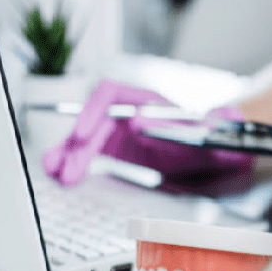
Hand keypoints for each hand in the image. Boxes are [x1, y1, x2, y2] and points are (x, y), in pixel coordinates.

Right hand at [42, 79, 253, 191]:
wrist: (216, 156)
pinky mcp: (119, 152)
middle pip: (94, 123)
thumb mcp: (196, 136)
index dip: (92, 112)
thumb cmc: (209, 141)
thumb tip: (137, 121)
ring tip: (55, 173)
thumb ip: (170, 129)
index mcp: (145, 101)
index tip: (83, 133)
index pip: (110, 96)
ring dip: (70, 155)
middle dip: (77, 146)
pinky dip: (79, 164)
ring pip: (89, 140)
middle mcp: (129, 113)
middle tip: (66, 170)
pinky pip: (94, 155)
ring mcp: (122, 133)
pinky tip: (63, 174)